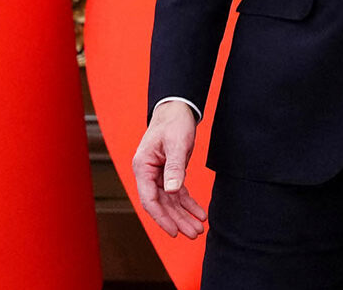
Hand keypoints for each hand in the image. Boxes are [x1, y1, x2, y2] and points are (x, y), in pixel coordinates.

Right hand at [133, 100, 208, 237]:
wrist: (177, 108)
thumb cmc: (174, 122)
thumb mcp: (177, 143)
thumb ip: (175, 167)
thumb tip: (172, 190)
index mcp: (142, 167)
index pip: (149, 199)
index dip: (161, 217)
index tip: (174, 231)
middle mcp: (147, 173)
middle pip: (161, 204)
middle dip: (177, 220)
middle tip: (193, 234)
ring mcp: (158, 174)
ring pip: (170, 201)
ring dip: (184, 215)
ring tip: (198, 229)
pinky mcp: (170, 173)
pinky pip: (178, 193)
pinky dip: (188, 203)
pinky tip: (199, 213)